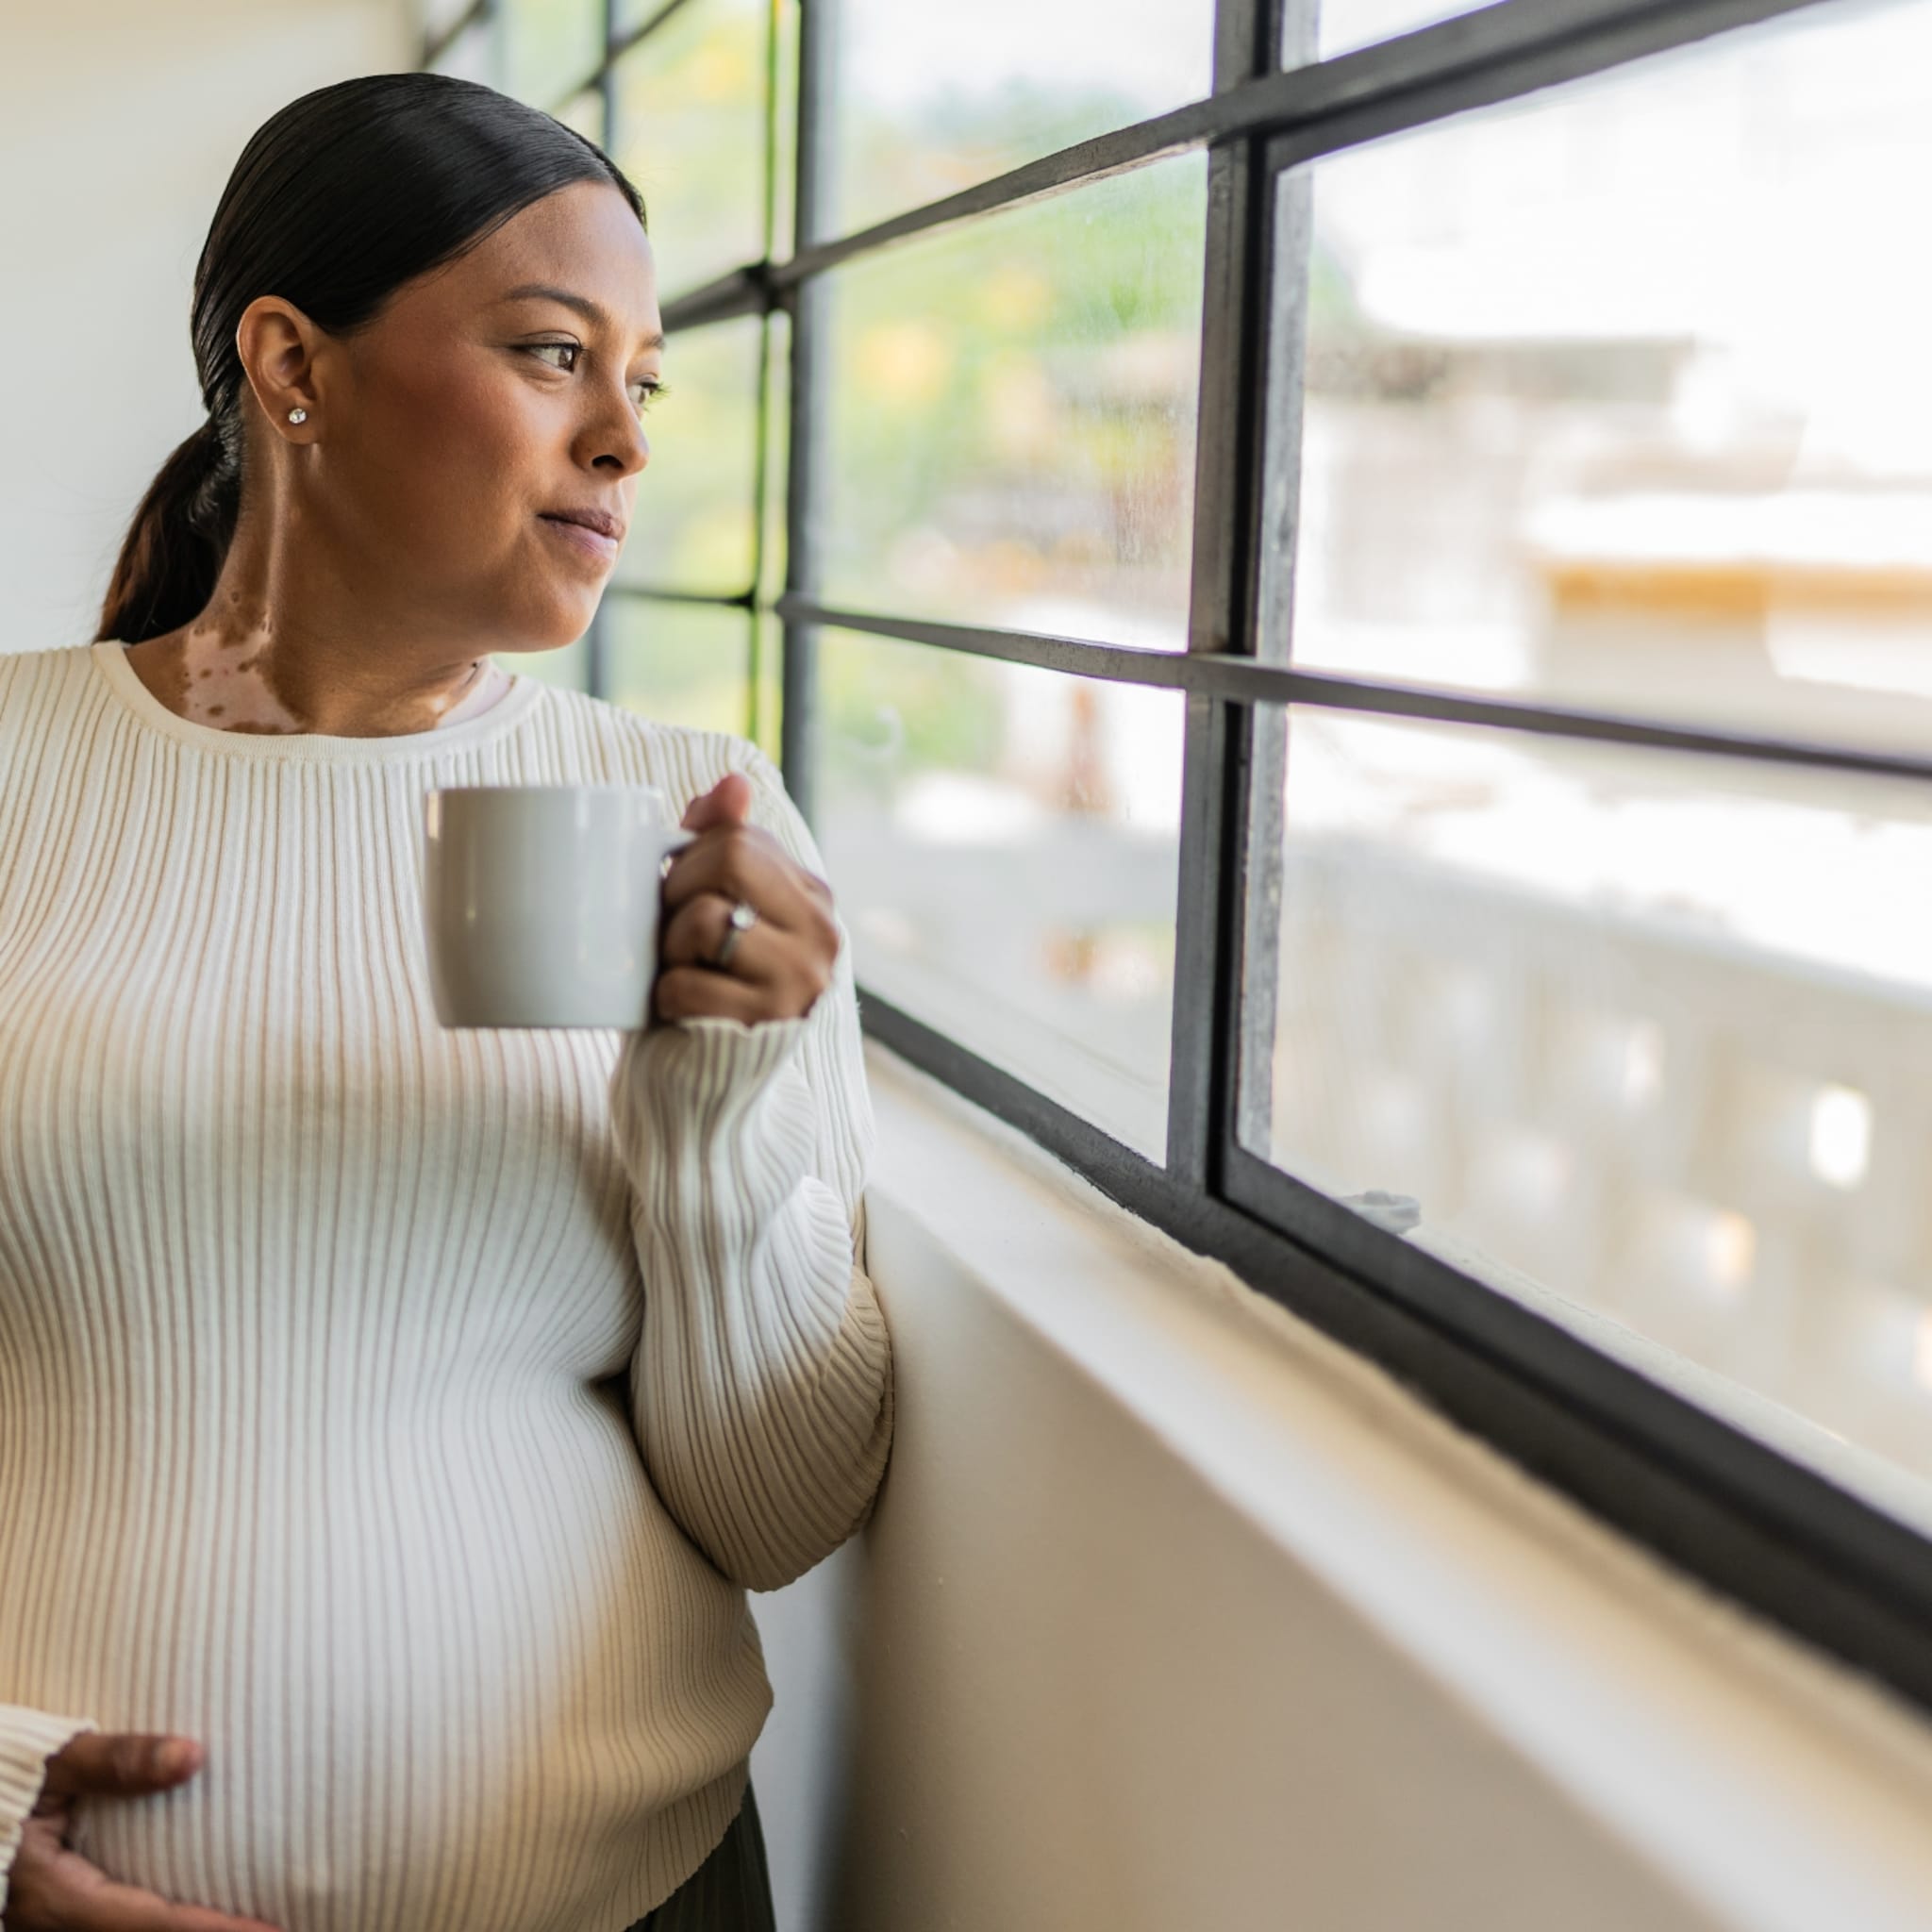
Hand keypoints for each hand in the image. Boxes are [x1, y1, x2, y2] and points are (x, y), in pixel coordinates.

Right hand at [5, 1733, 280, 1930]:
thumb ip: (117, 1760)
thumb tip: (192, 1756)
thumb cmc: (6, 1780)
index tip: (272, 1930)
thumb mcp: (54, 1762)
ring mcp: (49, 1931)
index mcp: (55, 1897)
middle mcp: (52, 1929)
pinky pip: (114, 1928)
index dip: (213, 1930)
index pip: (151, 1922)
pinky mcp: (55, 1922)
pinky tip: (200, 1914)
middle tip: (278, 1928)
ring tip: (251, 1923)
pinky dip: (160, 1924)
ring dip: (187, 1931)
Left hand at [657, 774, 838, 1026]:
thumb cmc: (711, 985)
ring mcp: (800, 981)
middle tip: (673, 934)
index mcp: (813, 898)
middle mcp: (821, 935)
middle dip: (678, 892)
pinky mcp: (766, 1026)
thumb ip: (724, 843)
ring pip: (705, 920)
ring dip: (669, 950)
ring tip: (680, 973)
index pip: (738, 836)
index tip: (680, 897)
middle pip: (729, 859)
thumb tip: (733, 782)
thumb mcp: (719, 907)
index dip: (687, 860)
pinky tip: (680, 1012)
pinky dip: (664, 999)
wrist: (713, 1088)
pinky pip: (685, 985)